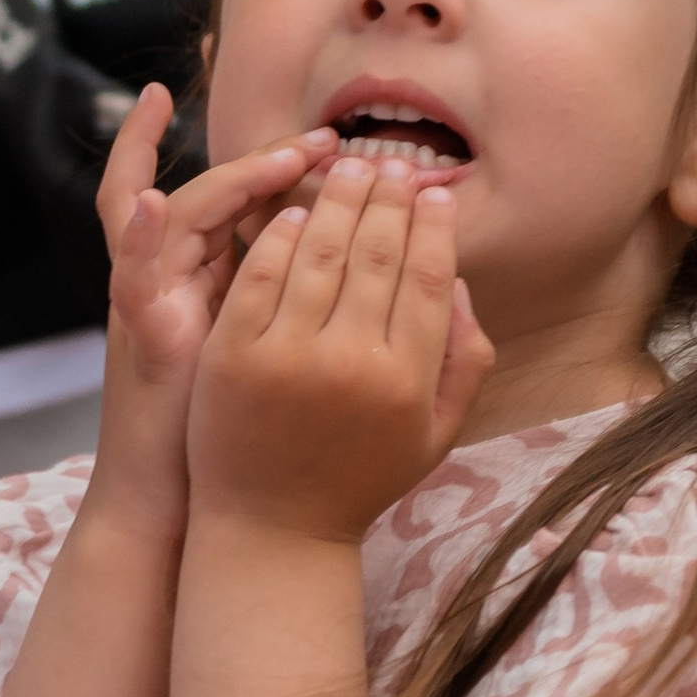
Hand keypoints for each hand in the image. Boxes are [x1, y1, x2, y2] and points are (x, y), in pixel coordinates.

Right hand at [84, 85, 339, 536]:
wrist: (185, 500)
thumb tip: (377, 263)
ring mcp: (153, 297)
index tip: (350, 149)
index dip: (296, 168)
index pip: (253, 201)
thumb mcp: (279, 354)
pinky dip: (139, 234)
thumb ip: (316, 305)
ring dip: (231, 179)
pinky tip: (155, 203)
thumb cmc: (244, 435)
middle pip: (218, 189)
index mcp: (215, 277)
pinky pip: (130, 271)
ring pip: (179, 211)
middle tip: (330, 137)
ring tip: (288, 157)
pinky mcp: (138, 334)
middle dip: (272, 157)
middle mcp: (179, 274)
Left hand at [188, 155, 493, 548]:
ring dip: (338, 201)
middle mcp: (353, 363)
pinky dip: (281, 237)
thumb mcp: (434, 435)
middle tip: (393, 163)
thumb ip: (464, 362)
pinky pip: (261, 276)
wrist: (272, 532)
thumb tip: (459, 282)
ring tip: (347, 168)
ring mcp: (288, 357)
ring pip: (321, 254)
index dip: (434, 227)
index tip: (435, 192)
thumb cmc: (358, 481)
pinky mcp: (233, 356)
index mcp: (408, 380)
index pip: (429, 278)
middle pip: (377, 254)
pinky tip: (295, 212)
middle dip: (388, 197)